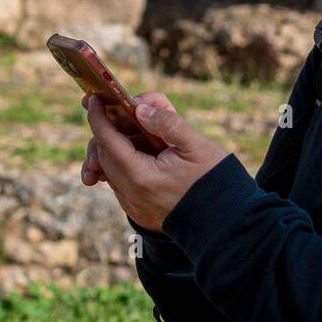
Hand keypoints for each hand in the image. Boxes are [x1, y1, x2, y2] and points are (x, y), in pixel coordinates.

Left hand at [81, 91, 229, 232]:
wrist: (227, 221)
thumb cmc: (214, 180)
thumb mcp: (196, 145)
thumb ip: (167, 122)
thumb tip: (140, 108)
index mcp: (141, 176)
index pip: (107, 140)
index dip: (98, 117)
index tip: (94, 99)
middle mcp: (131, 194)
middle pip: (103, 156)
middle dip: (104, 130)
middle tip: (115, 110)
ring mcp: (134, 205)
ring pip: (110, 170)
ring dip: (113, 147)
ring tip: (132, 129)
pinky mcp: (139, 211)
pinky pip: (121, 183)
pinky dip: (123, 163)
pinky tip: (140, 152)